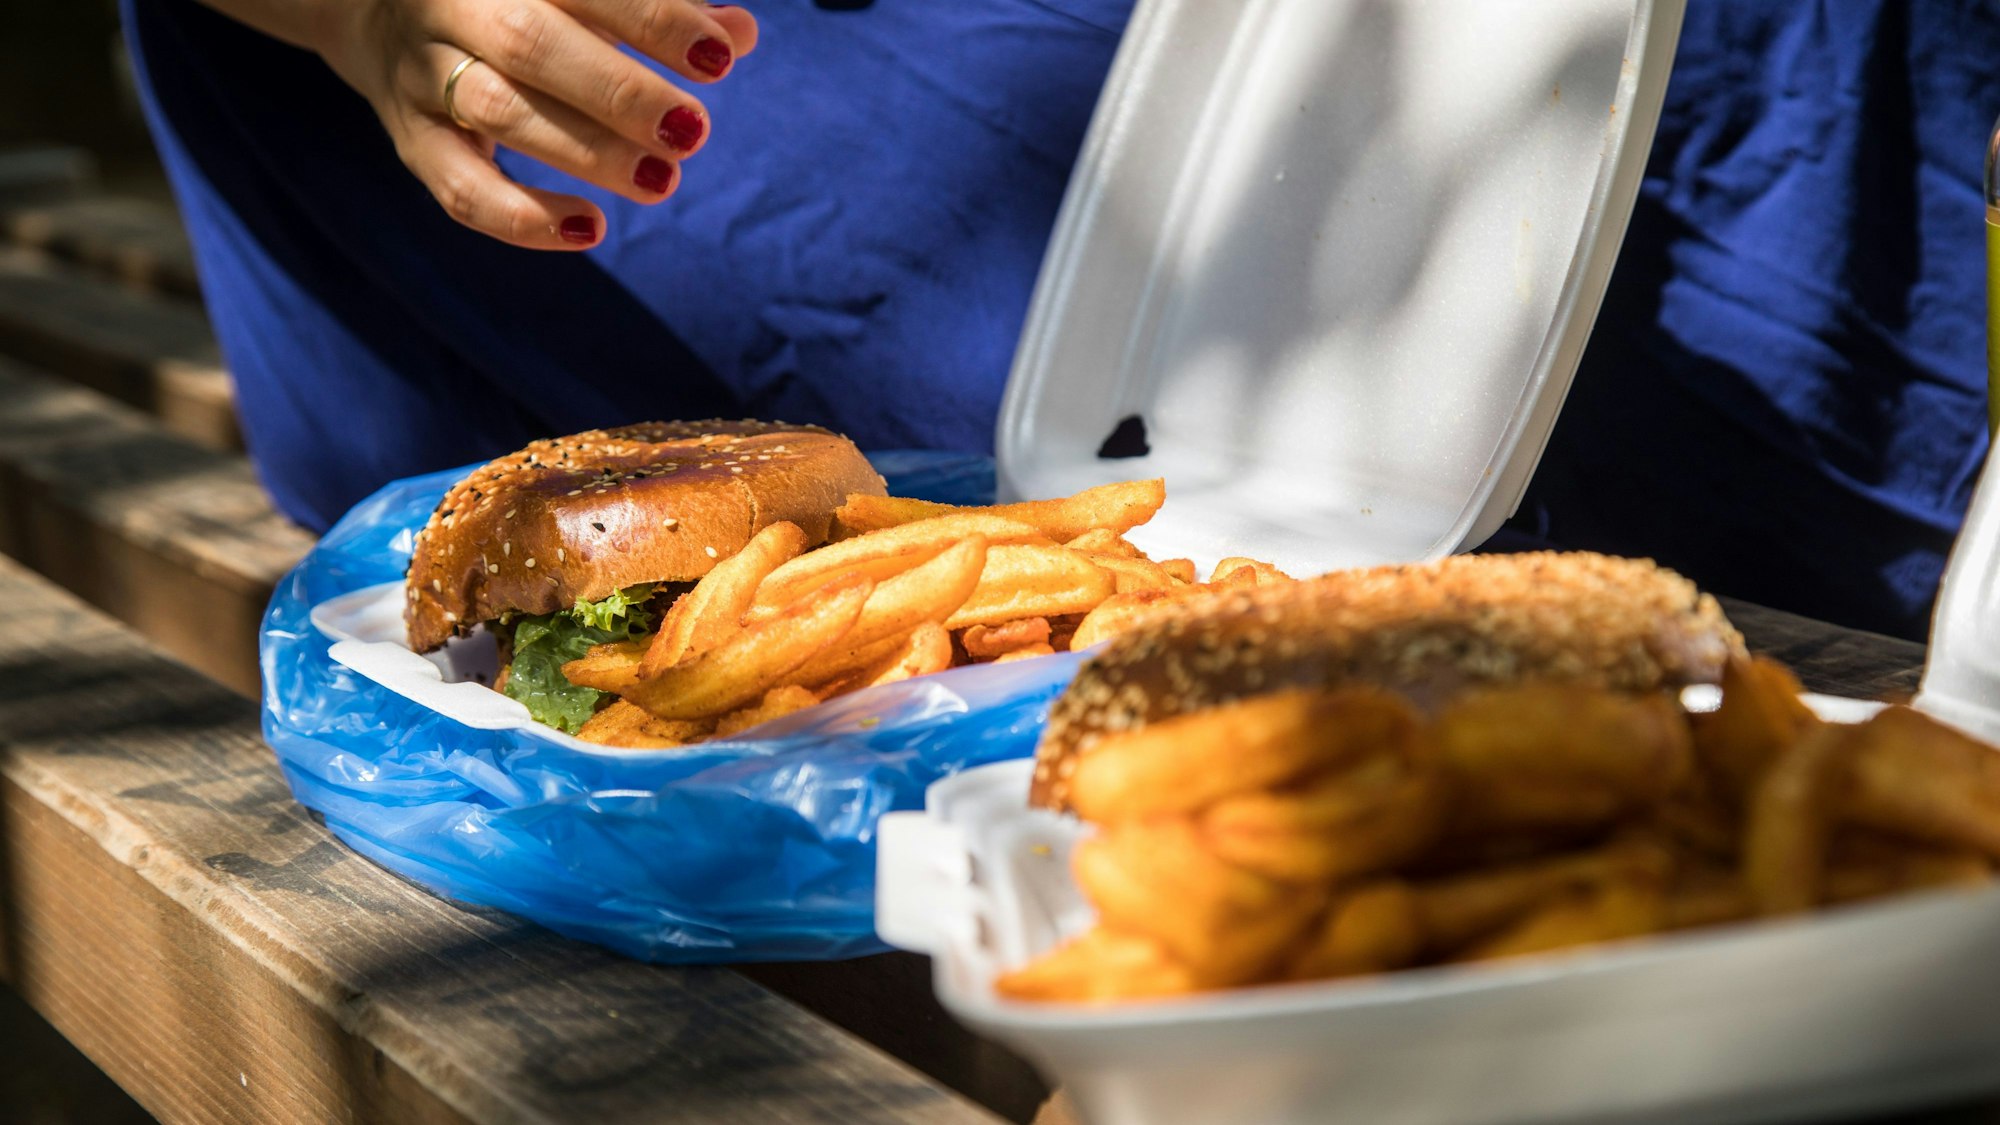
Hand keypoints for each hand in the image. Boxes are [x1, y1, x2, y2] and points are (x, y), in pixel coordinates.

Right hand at [311, 0, 757, 249]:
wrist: (378, 9)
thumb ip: (657, 9)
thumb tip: (740, 32)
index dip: (650, 17)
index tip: (717, 57)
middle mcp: (452, 5)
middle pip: (529, 42)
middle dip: (616, 89)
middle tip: (692, 130)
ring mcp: (422, 72)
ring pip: (498, 110)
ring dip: (586, 152)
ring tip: (663, 179)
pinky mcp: (411, 139)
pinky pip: (458, 187)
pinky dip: (523, 218)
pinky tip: (591, 229)